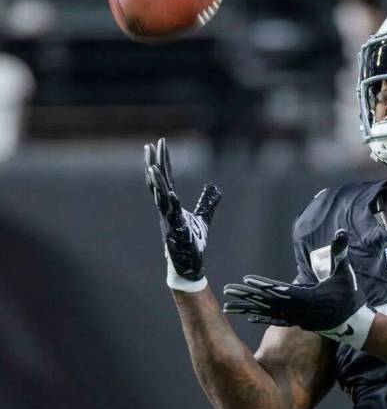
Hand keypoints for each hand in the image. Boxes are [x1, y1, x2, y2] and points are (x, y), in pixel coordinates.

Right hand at [144, 137, 220, 291]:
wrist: (190, 266)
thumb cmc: (193, 243)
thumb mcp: (203, 217)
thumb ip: (207, 202)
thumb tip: (215, 187)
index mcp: (170, 206)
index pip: (165, 178)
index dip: (162, 161)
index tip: (159, 143)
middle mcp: (166, 211)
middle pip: (158, 184)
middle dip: (154, 165)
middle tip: (150, 145)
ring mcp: (170, 221)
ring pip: (160, 198)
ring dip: (156, 183)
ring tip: (152, 166)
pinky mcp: (177, 233)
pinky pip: (173, 217)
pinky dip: (172, 206)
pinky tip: (172, 194)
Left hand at [222, 230, 375, 349]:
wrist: (355, 324)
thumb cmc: (349, 296)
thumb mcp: (344, 273)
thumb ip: (340, 253)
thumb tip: (341, 233)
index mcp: (307, 298)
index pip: (280, 291)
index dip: (263, 286)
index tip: (247, 281)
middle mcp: (297, 310)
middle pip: (266, 302)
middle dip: (246, 296)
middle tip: (228, 290)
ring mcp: (296, 318)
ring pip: (266, 312)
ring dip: (247, 308)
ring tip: (229, 306)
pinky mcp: (297, 323)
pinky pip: (274, 321)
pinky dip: (261, 318)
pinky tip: (248, 316)